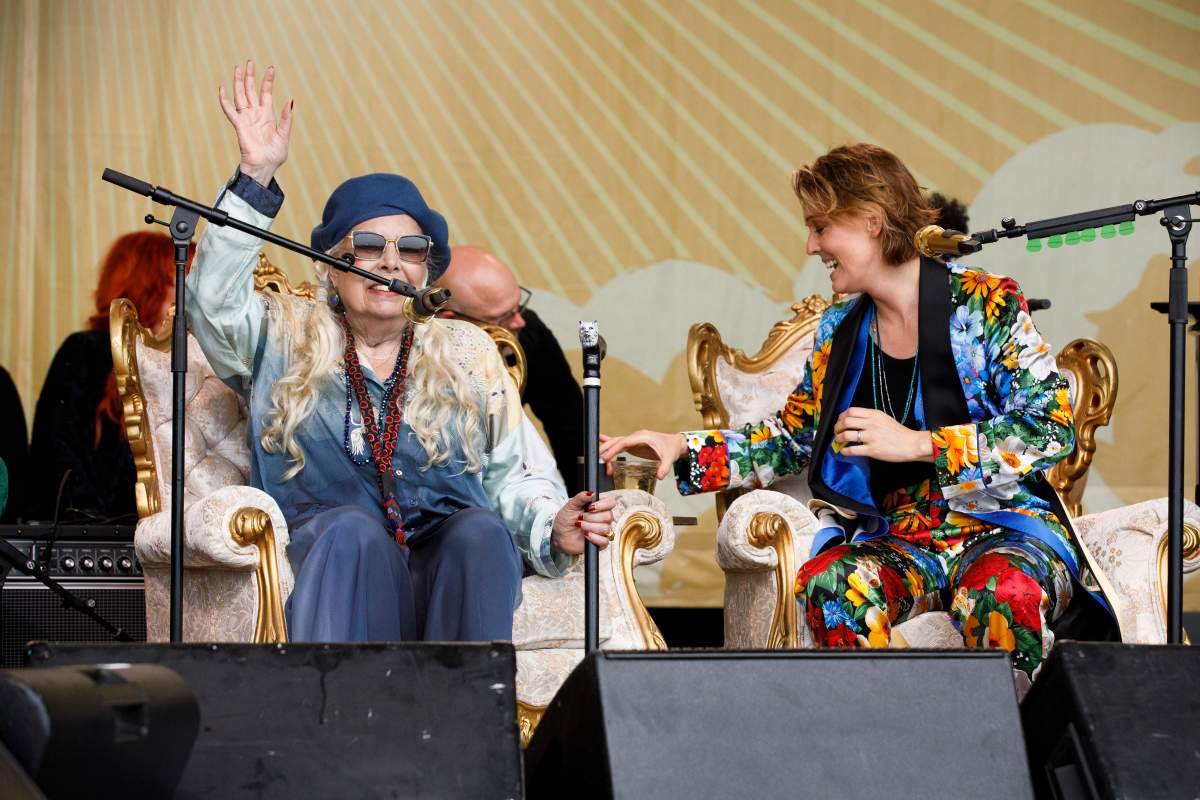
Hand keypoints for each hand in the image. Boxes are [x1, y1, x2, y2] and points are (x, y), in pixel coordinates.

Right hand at [218, 60, 292, 185]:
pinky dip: (224, 100)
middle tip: (249, 61)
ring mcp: (246, 118)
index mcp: (267, 116)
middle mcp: (255, 114)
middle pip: (251, 91)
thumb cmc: (275, 155)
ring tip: (238, 68)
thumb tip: (290, 101)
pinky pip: (230, 111)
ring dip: (239, 82)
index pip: (266, 94)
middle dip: (250, 76)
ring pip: (240, 96)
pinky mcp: (239, 125)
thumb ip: (286, 118)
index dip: (268, 81)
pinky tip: (222, 88)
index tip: (271, 68)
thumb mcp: (284, 135)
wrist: (265, 167)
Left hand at [551, 491, 617, 554]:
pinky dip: (593, 537)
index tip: (589, 507)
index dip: (602, 505)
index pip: (611, 503)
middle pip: (609, 516)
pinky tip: (585, 535)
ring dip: (590, 527)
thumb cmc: (565, 519)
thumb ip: (581, 497)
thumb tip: (591, 492)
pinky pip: (604, 541)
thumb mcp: (570, 505)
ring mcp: (602, 531)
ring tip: (579, 525)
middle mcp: (603, 519)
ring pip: (606, 528)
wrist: (559, 534)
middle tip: (580, 517)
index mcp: (599, 507)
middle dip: (592, 517)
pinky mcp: (600, 543)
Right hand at [598, 430, 686, 479]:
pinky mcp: (633, 445)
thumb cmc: (671, 448)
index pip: (624, 442)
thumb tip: (659, 476)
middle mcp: (635, 437)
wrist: (674, 443)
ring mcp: (633, 440)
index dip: (613, 450)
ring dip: (607, 449)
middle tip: (600, 461)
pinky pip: (619, 443)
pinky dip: (610, 443)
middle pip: (617, 441)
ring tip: (598, 458)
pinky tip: (600, 441)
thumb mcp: (669, 458)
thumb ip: (664, 467)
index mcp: (642, 437)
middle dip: (606, 450)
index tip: (606, 458)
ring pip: (616, 442)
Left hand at [833, 407, 933, 462]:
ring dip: (839, 438)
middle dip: (838, 427)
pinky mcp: (872, 450)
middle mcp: (871, 424)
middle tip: (837, 431)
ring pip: (847, 435)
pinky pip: (852, 450)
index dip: (841, 416)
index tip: (840, 421)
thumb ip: (870, 417)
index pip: (851, 411)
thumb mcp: (884, 418)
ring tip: (839, 441)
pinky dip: (845, 451)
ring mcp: (871, 437)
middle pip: (846, 422)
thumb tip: (855, 419)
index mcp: (874, 414)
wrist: (912, 444)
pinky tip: (843, 451)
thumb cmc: (899, 432)